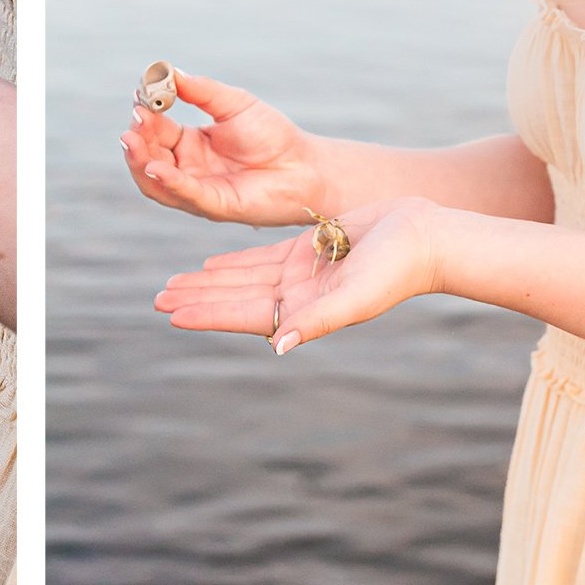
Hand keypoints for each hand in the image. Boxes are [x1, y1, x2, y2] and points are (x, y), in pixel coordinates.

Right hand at [118, 70, 329, 225]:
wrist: (307, 165)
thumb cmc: (274, 136)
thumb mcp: (234, 104)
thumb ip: (202, 90)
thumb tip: (170, 72)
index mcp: (190, 144)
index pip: (156, 130)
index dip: (145, 115)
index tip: (140, 96)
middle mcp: (188, 169)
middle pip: (149, 156)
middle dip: (136, 139)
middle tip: (134, 119)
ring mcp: (198, 191)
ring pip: (157, 182)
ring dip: (140, 162)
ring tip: (131, 140)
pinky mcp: (215, 206)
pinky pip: (186, 195)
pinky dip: (168, 181)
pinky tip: (157, 165)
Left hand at [152, 197, 443, 352]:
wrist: (425, 238)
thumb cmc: (397, 271)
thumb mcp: (355, 297)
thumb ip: (316, 321)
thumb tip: (278, 346)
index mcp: (305, 311)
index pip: (246, 315)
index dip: (208, 314)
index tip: (173, 314)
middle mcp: (298, 296)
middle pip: (235, 297)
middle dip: (198, 297)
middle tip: (158, 298)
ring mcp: (301, 273)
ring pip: (242, 277)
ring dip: (208, 280)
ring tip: (174, 284)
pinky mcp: (308, 249)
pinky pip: (260, 258)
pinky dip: (234, 262)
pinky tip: (211, 264)